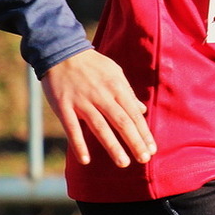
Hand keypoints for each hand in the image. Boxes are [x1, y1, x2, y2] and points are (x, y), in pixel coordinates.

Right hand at [41, 49, 156, 167]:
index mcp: (116, 87)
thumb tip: (143, 110)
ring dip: (113, 146)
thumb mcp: (115, 73)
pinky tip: (86, 160)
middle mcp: (101, 95)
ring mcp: (82, 101)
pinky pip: (71, 128)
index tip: (152, 149)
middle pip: (121, 122)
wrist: (62, 51)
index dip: (144, 133)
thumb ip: (128, 93)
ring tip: (123, 163)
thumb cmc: (92, 65)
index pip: (133, 114)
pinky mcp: (63, 106)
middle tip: (144, 159)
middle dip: (134, 142)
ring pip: (100, 127)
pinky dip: (78, 144)